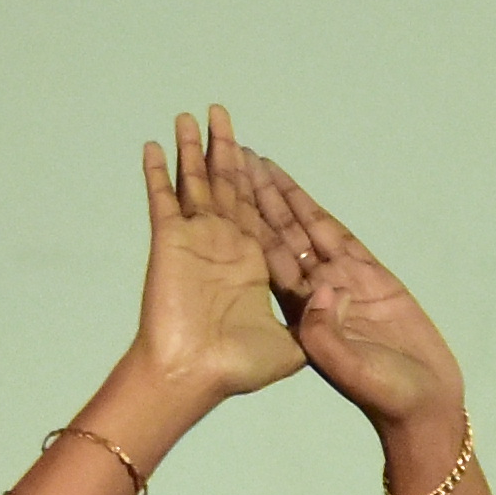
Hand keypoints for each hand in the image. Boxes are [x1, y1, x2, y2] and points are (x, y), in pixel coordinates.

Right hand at [130, 111, 307, 403]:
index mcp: (264, 268)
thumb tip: (338, 290)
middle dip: (228, 152)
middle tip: (222, 114)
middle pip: (233, 190)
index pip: (267, 214)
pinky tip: (157, 147)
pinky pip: (165, 201)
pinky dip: (159, 174)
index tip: (261, 158)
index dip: (264, 184)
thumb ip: (321, 320)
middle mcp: (232, 250)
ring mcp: (199, 245)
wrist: (192, 381)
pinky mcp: (171, 245)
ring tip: (192, 115)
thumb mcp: (299, 349)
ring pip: (199, 185)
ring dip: (195, 151)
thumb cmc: (239, 373)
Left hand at [228, 147, 463, 437]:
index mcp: (300, 313)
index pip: (264, 257)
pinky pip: (340, 237)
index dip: (243, 221)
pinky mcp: (374, 280)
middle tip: (230, 158)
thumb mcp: (348, 369)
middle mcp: (316, 293)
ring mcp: (344, 283)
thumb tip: (321, 288)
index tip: (221, 192)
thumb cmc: (386, 397)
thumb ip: (325, 331)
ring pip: (305, 229)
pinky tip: (299, 192)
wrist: (425, 407)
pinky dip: (317, 213)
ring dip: (281, 197)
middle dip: (255, 197)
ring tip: (257, 162)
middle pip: (278, 234)